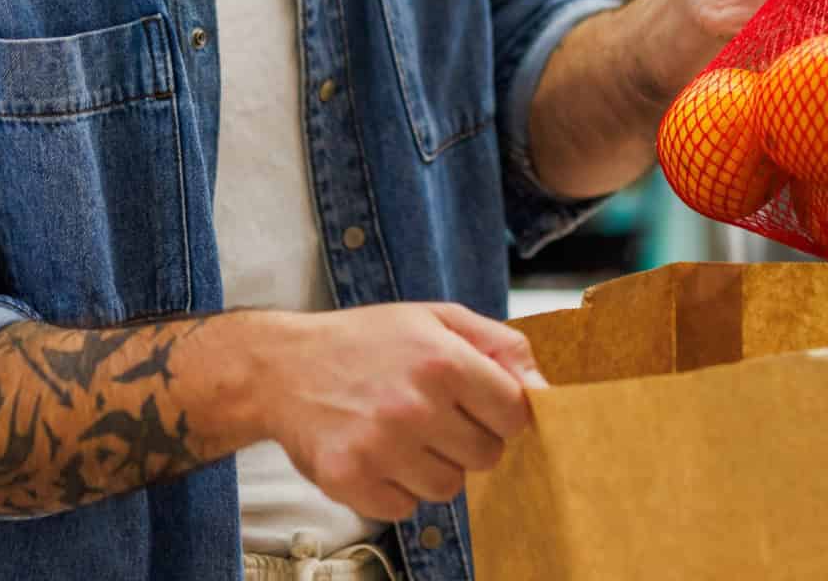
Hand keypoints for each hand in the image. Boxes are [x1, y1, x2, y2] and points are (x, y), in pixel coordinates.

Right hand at [261, 302, 544, 521]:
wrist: (282, 367)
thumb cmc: (368, 342)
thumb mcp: (438, 319)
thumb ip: (501, 346)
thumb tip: (545, 390)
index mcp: (443, 360)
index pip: (515, 414)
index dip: (501, 412)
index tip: (478, 404)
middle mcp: (414, 405)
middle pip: (486, 456)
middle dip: (468, 440)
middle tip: (432, 416)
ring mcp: (380, 447)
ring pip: (448, 488)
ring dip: (432, 467)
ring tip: (401, 433)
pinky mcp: (350, 480)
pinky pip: (404, 508)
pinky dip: (395, 489)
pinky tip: (375, 453)